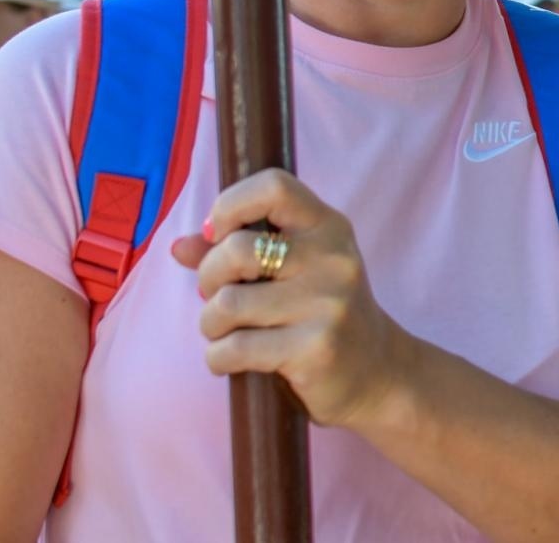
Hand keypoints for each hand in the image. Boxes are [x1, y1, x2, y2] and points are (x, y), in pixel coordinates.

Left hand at [170, 168, 411, 428]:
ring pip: (228, 303)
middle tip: (219, 296)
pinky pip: (234, 349)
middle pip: (237, 249)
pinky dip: (217, 358)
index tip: (218, 235)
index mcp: (328, 227)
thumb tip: (180, 246)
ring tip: (227, 332)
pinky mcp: (315, 347)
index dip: (230, 204)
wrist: (378, 372)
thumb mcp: (294, 272)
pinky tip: (231, 361)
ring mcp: (328, 303)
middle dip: (209, 277)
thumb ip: (237, 254)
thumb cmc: (324, 315)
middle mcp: (333, 258)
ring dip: (211, 324)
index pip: (274, 187)